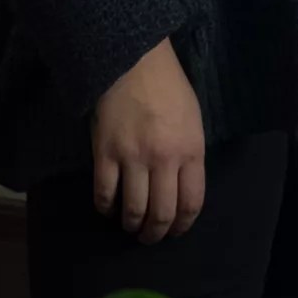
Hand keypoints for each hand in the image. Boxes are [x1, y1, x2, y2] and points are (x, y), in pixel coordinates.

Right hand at [92, 39, 205, 243]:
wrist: (133, 61)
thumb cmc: (168, 87)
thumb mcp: (193, 120)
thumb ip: (190, 154)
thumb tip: (181, 186)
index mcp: (191, 150)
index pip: (192, 203)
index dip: (183, 225)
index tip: (175, 231)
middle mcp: (164, 159)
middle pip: (162, 213)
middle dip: (156, 233)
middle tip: (149, 237)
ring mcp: (133, 157)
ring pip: (133, 209)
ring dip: (131, 225)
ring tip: (129, 226)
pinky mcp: (105, 153)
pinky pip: (104, 193)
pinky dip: (105, 207)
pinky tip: (107, 207)